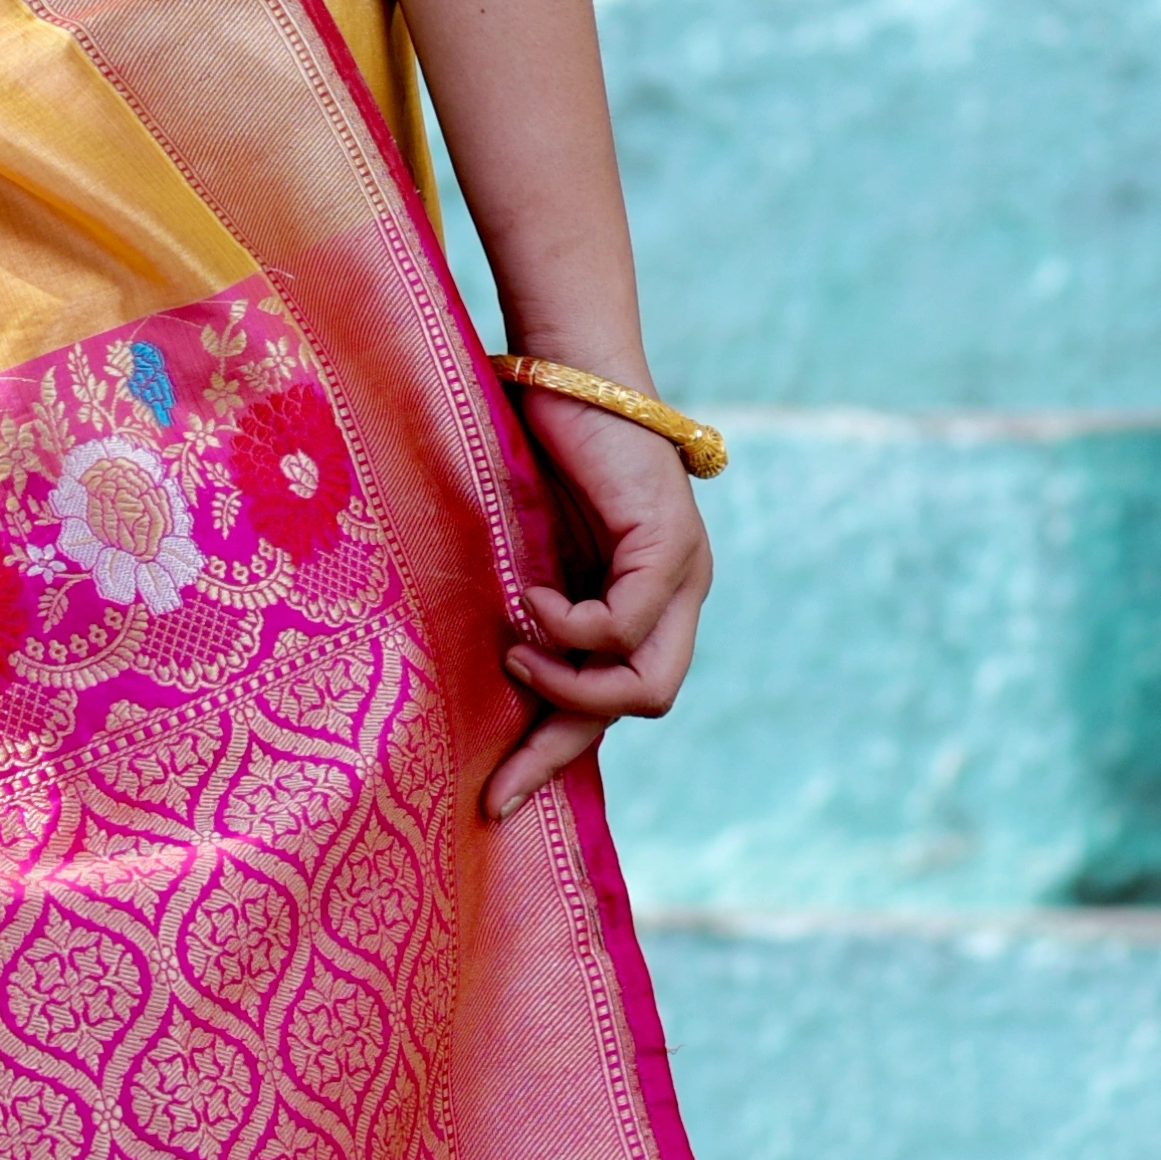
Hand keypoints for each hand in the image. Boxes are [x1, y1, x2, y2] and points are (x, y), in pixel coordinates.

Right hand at [487, 389, 709, 821]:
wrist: (562, 364)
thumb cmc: (532, 444)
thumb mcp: (526, 551)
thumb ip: (527, 609)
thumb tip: (476, 680)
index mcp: (647, 600)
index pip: (616, 702)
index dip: (556, 755)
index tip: (497, 795)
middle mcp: (679, 594)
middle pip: (642, 707)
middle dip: (561, 749)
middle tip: (497, 775)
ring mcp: (684, 572)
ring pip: (646, 687)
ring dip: (569, 684)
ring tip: (516, 652)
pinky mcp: (671, 544)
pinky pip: (624, 627)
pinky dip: (572, 630)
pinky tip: (533, 598)